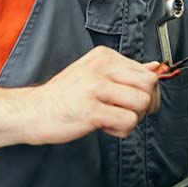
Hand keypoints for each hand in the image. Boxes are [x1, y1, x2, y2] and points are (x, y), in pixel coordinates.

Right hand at [25, 46, 162, 144]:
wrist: (31, 112)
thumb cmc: (63, 96)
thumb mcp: (94, 75)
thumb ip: (125, 72)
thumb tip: (156, 67)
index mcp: (103, 56)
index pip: (146, 72)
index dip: (145, 92)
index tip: (129, 101)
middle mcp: (100, 67)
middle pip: (149, 85)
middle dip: (145, 105)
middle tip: (127, 112)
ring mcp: (95, 88)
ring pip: (142, 103)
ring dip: (133, 118)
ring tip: (113, 119)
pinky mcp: (90, 110)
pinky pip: (127, 121)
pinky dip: (121, 130)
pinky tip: (105, 127)